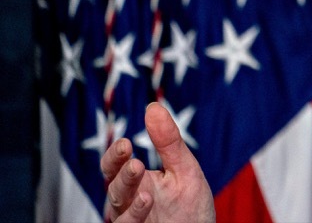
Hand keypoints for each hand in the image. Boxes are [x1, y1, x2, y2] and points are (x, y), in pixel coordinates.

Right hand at [100, 102, 215, 222]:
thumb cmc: (191, 206)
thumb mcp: (185, 169)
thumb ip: (168, 142)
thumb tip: (153, 107)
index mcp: (137, 182)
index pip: (115, 166)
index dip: (115, 154)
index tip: (126, 143)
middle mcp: (129, 201)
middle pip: (113, 184)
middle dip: (119, 168)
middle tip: (129, 154)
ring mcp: (132, 220)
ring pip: (117, 205)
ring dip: (126, 187)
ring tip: (138, 169)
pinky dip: (134, 213)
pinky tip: (147, 199)